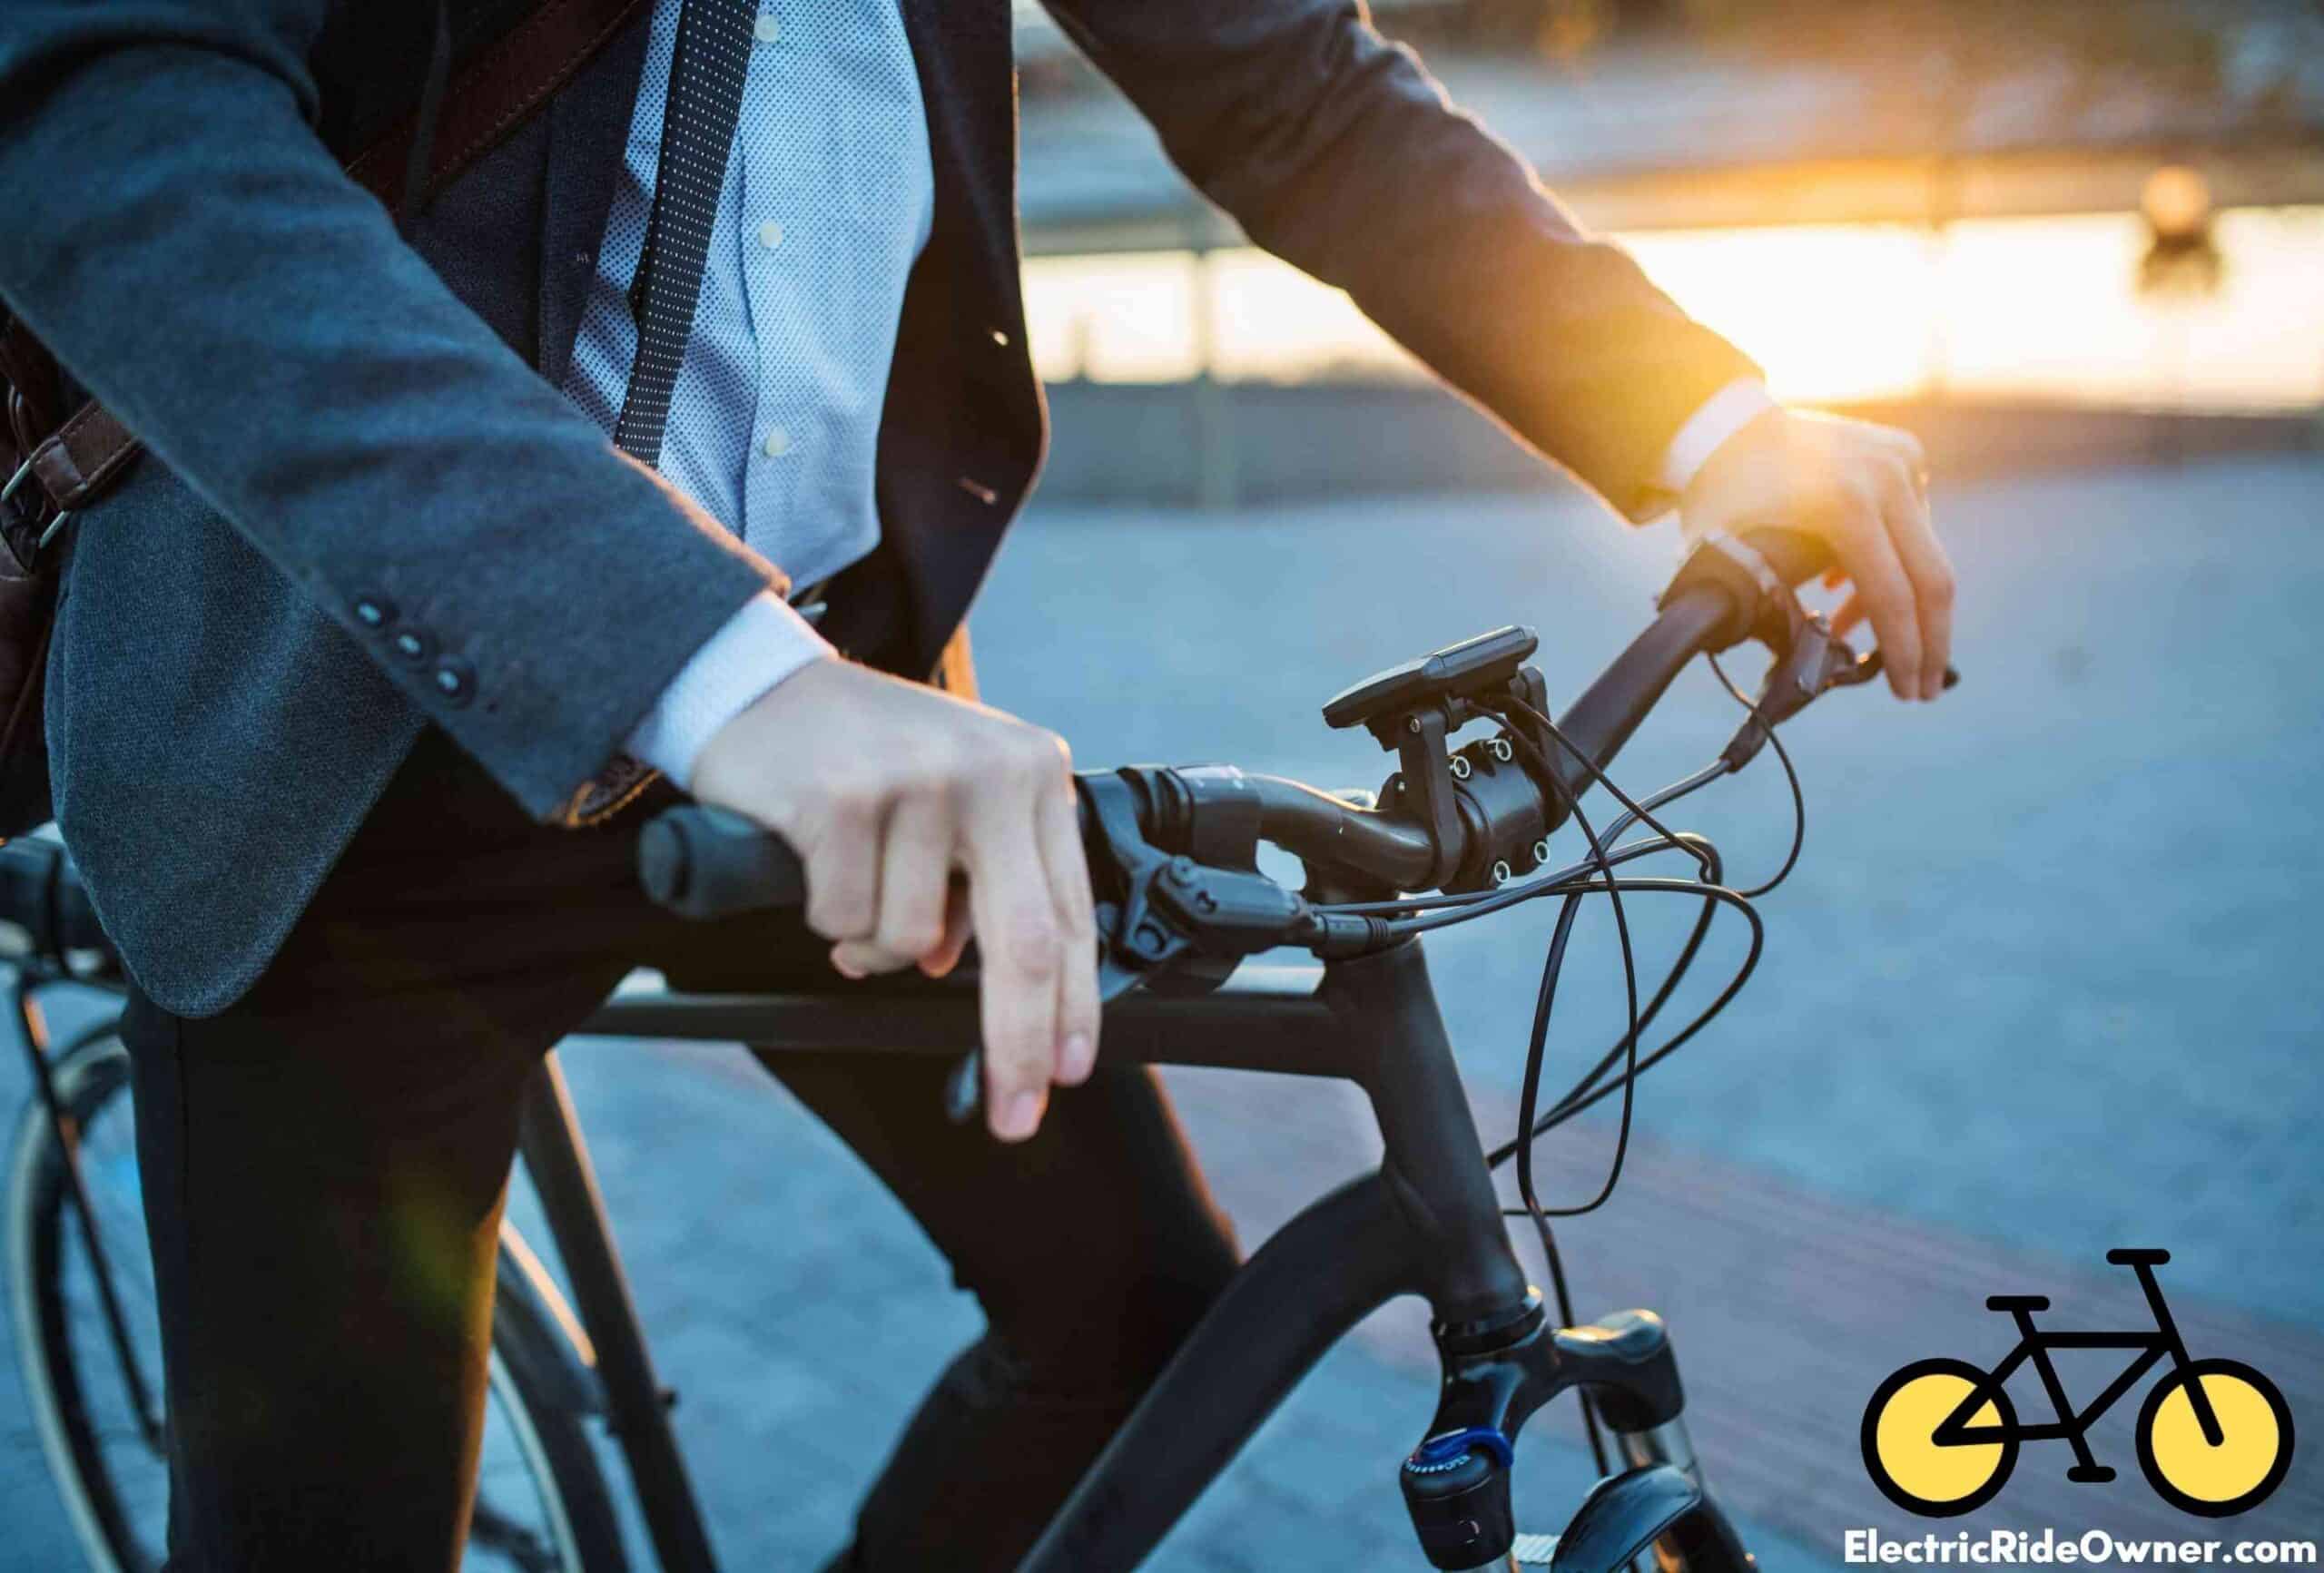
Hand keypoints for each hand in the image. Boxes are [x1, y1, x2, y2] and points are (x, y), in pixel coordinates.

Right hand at [690, 658, 1099, 1140]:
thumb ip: (982, 882)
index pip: (1069, 913)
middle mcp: (990, 773)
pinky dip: (826, 918)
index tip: (1068, 1071)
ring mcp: (920, 782)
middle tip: (1015, 1115)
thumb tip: (968, 978)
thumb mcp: (951, 799)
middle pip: (1023, 945)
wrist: (758, 685)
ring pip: (913, 943)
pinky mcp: (845, 799)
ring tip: (851, 887)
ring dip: (874, 949)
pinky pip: (845, 921)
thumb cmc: (860, 754)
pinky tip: (814, 862)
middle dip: (1017, 1044)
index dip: (1074, 1007)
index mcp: (1032, 774)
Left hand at [1679, 408, 1955, 700]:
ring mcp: (1901, 460)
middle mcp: (1886, 476)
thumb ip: (1764, 604)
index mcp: (1844, 503)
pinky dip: (1889, 565)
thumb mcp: (1731, 553)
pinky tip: (1848, 595)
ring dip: (1898, 607)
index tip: (1907, 692)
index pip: (1891, 595)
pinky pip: (1912, 525)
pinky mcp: (1905, 454)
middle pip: (1931, 578)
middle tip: (1922, 689)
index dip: (1903, 651)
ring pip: (1923, 555)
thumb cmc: (1721, 494)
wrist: (1725, 426)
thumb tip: (1800, 659)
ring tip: (1857, 640)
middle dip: (1929, 642)